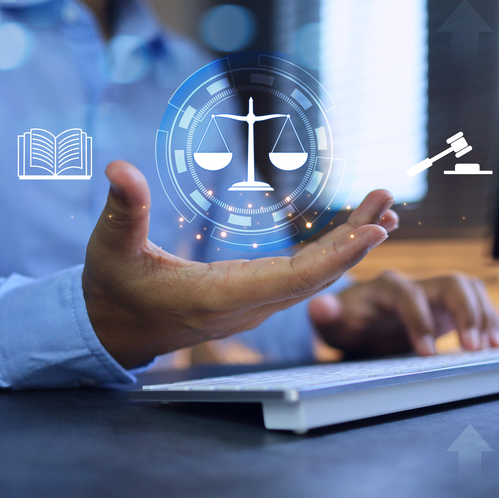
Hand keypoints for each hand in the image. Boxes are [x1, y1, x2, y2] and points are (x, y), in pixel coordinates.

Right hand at [83, 161, 395, 367]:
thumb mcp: (110, 249)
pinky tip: (350, 234)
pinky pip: (303, 277)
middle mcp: (248, 305)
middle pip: (316, 276)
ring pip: (314, 278)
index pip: (292, 278)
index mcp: (220, 297)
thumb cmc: (112, 291)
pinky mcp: (253, 297)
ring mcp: (254, 304)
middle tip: (388, 205)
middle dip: (356, 242)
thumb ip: (122, 209)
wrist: (114, 331)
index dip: (336, 257)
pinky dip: (330, 253)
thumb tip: (119, 167)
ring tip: (382, 212)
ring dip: (349, 246)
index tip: (373, 232)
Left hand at [308, 271, 498, 357]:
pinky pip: (478, 302)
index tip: (425, 352)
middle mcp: (415, 285)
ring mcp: (435, 294)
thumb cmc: (347, 323)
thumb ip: (327, 315)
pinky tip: (496, 343)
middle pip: (449, 284)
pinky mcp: (450, 307)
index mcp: (385, 288)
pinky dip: (490, 319)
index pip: (408, 295)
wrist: (360, 322)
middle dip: (464, 312)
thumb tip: (318, 307)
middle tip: (472, 348)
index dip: (419, 320)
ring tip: (488, 348)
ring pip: (468, 289)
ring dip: (483, 316)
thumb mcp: (333, 323)